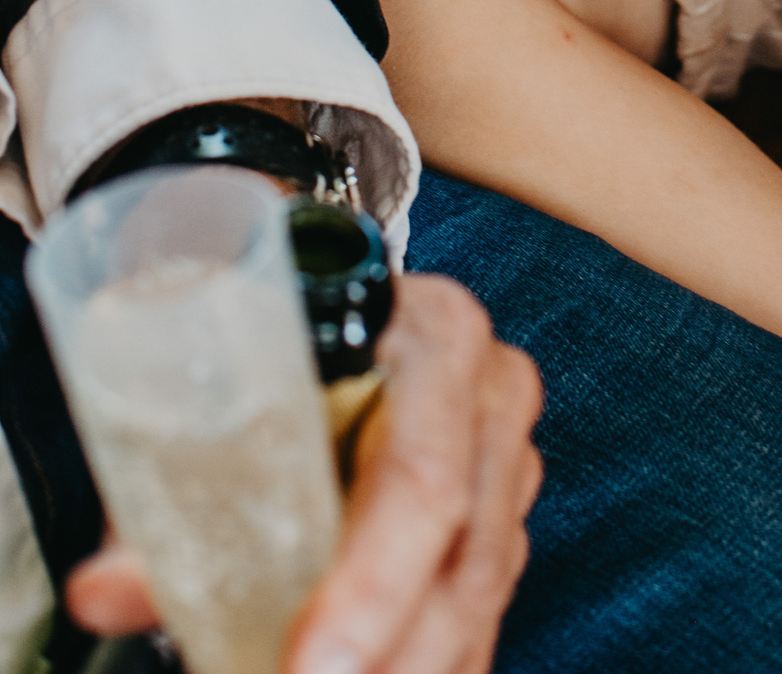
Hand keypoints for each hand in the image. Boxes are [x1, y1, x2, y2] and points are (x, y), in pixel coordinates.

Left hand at [65, 274, 542, 673]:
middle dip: (387, 654)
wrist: (339, 310)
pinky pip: (485, 612)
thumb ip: (170, 491)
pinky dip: (434, 661)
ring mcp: (510, 457)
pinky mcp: (509, 514)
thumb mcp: (229, 386)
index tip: (309, 659)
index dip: (372, 583)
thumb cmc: (284, 345)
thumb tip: (103, 590)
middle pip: (464, 557)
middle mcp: (490, 394)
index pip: (420, 475)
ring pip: (480, 597)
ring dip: (410, 665)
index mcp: (434, 336)